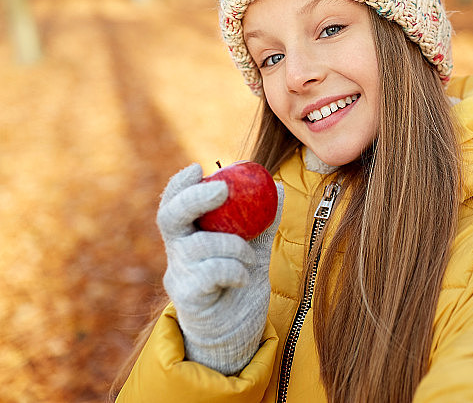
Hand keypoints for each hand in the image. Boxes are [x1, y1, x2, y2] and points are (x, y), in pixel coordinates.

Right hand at [155, 163, 281, 374]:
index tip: (198, 168)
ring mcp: (179, 275)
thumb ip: (263, 221)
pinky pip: (210, 272)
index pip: (173, 203)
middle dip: (194, 199)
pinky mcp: (187, 297)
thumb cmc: (240, 284)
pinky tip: (242, 279)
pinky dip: (234, 270)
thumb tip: (276, 187)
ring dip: (234, 246)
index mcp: (189, 234)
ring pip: (201, 245)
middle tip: (222, 190)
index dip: (179, 184)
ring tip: (249, 259)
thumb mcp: (255, 248)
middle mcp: (177, 252)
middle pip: (170, 217)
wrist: (236, 331)